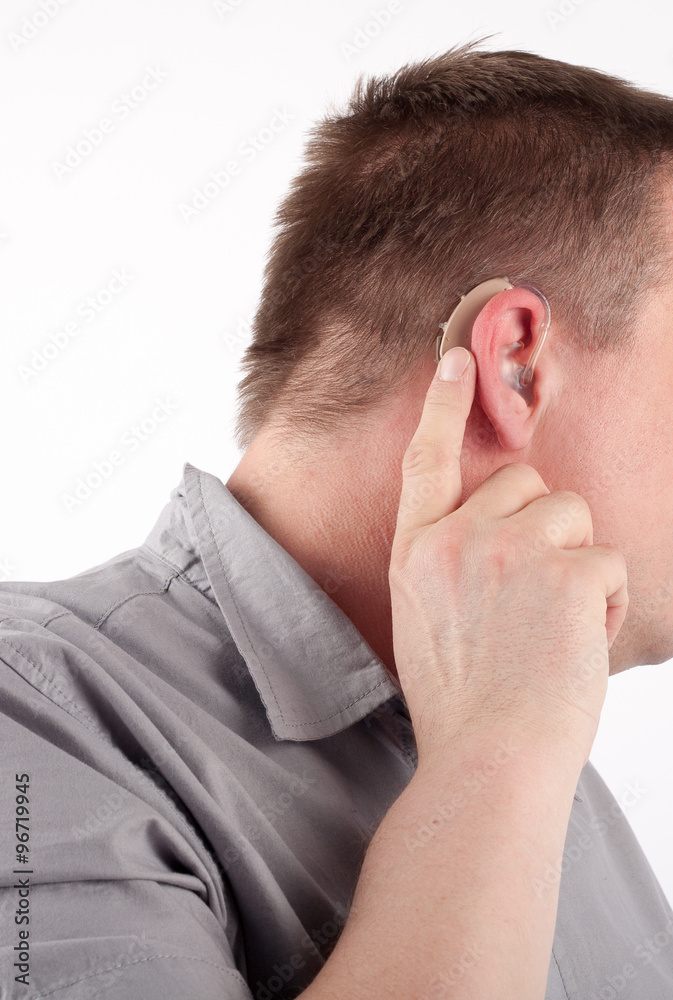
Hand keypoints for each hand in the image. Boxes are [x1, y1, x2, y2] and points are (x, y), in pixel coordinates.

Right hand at [388, 347, 628, 771]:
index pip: (426, 460)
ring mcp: (507, 550)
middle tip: (534, 595)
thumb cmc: (463, 702)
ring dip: (577, 563)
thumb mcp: (425, 619)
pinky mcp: (563, 570)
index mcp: (415, 552)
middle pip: (527, 483)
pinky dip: (605, 601)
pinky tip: (576, 643)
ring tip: (552, 627)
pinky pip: (607, 559)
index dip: (443, 406)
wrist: (489, 760)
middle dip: (546, 525)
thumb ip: (450, 562)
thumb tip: (503, 526)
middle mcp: (455, 539)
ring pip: (573, 514)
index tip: (458, 358)